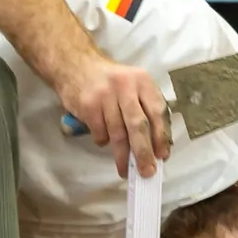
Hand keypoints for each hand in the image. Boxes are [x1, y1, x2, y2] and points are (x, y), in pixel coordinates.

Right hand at [57, 55, 170, 178]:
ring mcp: (105, 95)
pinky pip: (100, 133)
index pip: (157, 111)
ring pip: (118, 133)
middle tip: (147, 172)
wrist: (75, 65)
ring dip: (122, 156)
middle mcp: (125, 86)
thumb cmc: (110, 82)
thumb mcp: (132, 86)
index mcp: (142, 81)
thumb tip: (156, 146)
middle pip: (138, 125)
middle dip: (143, 152)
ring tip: (125, 170)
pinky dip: (103, 141)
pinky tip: (103, 139)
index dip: (161, 136)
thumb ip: (145, 109)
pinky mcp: (88, 105)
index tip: (162, 156)